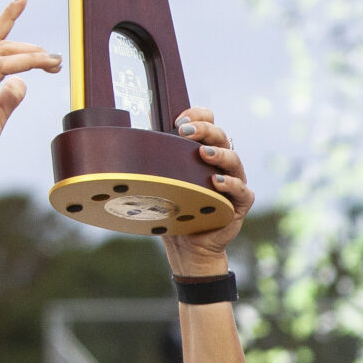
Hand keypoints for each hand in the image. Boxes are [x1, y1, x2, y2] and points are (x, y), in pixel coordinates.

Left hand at [162, 108, 253, 271]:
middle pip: (222, 136)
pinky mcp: (239, 205)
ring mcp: (233, 184)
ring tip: (204, 154)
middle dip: (204, 129)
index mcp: (203, 152)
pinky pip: (242, 191)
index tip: (179, 120)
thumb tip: (119, 143)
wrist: (186, 247)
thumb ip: (151, 162)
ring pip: (234, 159)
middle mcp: (221, 164)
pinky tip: (217, 182)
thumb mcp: (158, 182)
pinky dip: (231, 184)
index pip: (209, 122)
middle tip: (184, 131)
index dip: (198, 115)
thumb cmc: (173, 211)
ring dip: (220, 154)